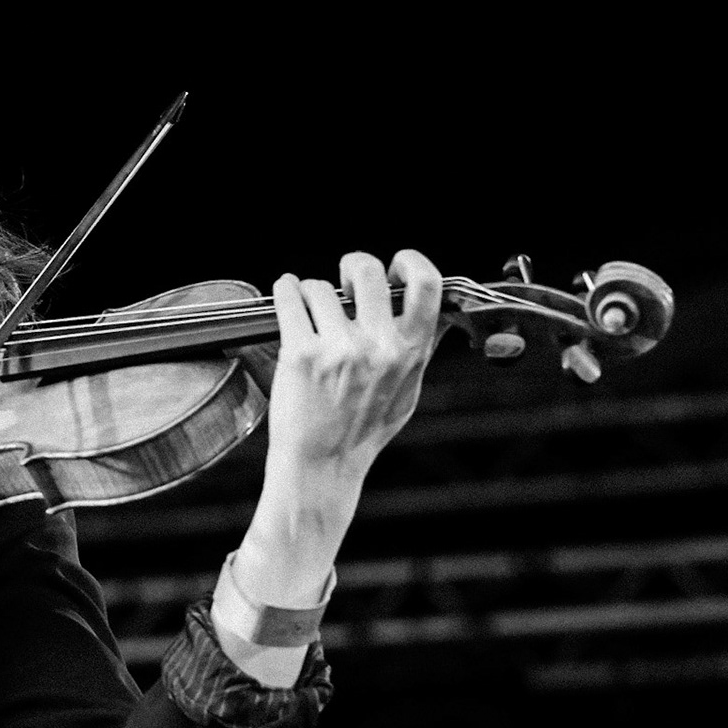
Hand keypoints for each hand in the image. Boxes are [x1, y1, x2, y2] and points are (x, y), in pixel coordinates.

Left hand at [237, 250, 443, 600]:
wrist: (321, 465)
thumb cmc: (362, 430)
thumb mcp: (407, 392)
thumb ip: (421, 350)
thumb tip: (442, 313)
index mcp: (410, 352)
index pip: (426, 284)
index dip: (410, 262)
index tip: (395, 264)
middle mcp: (378, 347)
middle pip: (368, 270)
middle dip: (351, 265)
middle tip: (342, 279)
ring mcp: (339, 350)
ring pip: (321, 287)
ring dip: (311, 292)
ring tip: (308, 310)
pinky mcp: (301, 353)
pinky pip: (290, 296)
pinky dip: (285, 291)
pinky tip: (286, 295)